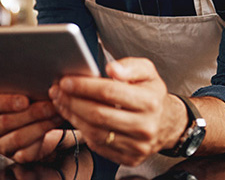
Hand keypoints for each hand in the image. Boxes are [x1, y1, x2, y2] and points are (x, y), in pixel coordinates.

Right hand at [0, 80, 65, 162]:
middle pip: (6, 121)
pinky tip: (54, 127)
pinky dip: (43, 138)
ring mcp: (2, 145)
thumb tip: (1, 77)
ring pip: (18, 137)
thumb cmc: (27, 104)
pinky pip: (27, 151)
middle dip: (31, 113)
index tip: (25, 100)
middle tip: (51, 105)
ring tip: (56, 114)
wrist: (36, 127)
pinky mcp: (16, 157)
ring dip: (40, 125)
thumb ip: (12, 82)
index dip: (6, 101)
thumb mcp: (20, 91)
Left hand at [48, 57, 186, 165]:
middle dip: (72, 102)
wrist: (167, 123)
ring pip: (96, 133)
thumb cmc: (152, 93)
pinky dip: (82, 131)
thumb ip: (130, 66)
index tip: (66, 81)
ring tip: (61, 103)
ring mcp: (138, 146)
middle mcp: (145, 126)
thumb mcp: (148, 71)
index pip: (110, 92)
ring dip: (73, 117)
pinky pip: (99, 146)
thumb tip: (112, 68)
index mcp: (150, 102)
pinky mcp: (130, 159)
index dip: (84, 86)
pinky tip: (75, 117)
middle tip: (57, 91)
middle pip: (98, 114)